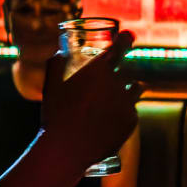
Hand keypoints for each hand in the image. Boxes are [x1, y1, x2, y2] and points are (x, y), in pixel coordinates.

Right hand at [35, 34, 138, 167]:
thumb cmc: (56, 117)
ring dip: (130, 88)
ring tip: (120, 95)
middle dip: (122, 71)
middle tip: (113, 78)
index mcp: (98, 70)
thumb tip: (58, 53)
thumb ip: (54, 65)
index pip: (120, 47)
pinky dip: (126, 111)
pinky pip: (133, 111)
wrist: (66, 150)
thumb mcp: (50, 87)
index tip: (128, 36)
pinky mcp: (131, 121)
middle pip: (128, 69)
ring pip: (136, 88)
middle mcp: (116, 82)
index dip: (125, 39)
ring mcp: (126, 102)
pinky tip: (114, 119)